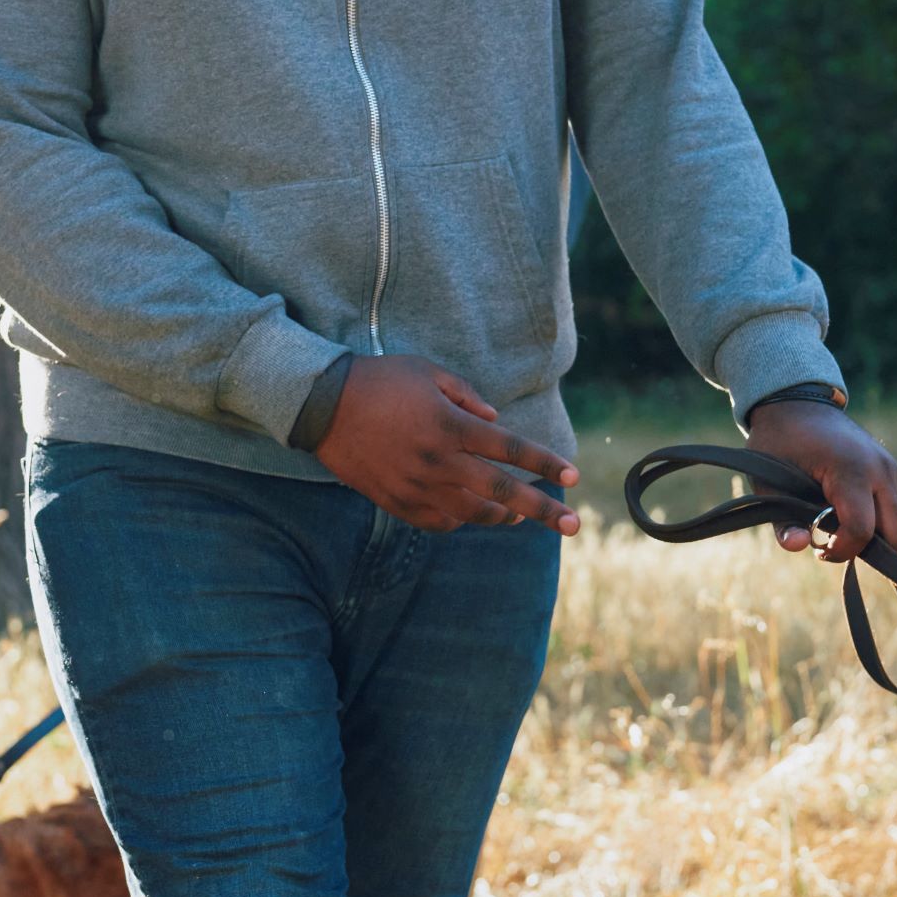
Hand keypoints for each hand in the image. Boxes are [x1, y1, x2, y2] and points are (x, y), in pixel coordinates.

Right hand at [312, 354, 579, 534]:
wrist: (322, 405)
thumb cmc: (379, 380)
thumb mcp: (427, 372)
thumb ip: (466, 396)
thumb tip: (494, 420)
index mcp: (450, 425)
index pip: (510, 448)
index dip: (545, 462)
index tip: (574, 475)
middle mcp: (438, 461)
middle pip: (502, 493)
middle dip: (543, 510)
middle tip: (574, 525)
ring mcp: (417, 486)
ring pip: (472, 515)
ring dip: (502, 517)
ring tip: (519, 517)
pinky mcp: (396, 501)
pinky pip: (438, 522)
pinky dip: (459, 521)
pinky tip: (468, 514)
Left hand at [742, 399, 896, 562]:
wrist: (797, 401)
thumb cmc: (778, 443)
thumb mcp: (767, 483)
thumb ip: (783, 520)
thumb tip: (800, 546)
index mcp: (850, 470)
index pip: (861, 530)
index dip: (841, 550)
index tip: (819, 550)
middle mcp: (879, 469)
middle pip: (894, 535)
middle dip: (864, 547)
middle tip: (831, 538)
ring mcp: (890, 468)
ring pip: (896, 525)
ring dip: (870, 533)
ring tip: (834, 519)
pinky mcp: (892, 469)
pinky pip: (892, 509)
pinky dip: (874, 518)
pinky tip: (843, 505)